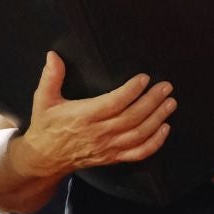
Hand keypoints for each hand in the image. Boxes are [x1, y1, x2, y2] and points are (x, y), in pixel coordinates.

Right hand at [12, 52, 173, 176]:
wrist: (44, 158)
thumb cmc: (46, 126)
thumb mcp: (43, 99)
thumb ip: (51, 77)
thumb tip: (53, 55)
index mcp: (84, 116)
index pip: (113, 103)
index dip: (131, 91)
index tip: (144, 78)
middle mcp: (99, 133)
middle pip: (132, 118)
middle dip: (152, 101)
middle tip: (166, 87)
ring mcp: (108, 147)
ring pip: (139, 134)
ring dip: (158, 118)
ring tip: (170, 102)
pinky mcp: (112, 157)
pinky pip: (138, 153)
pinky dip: (155, 143)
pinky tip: (165, 128)